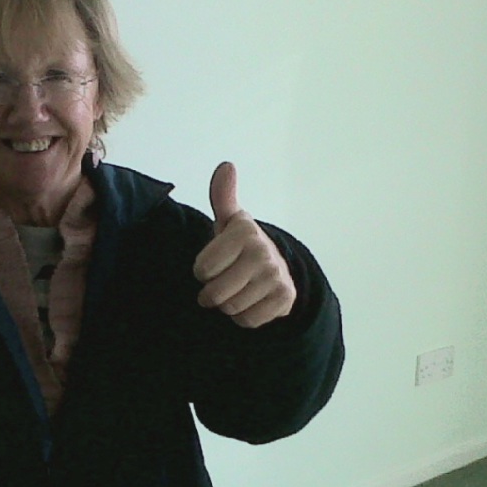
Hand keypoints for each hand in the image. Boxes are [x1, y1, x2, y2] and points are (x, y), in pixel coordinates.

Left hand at [192, 162, 295, 327]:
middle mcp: (263, 252)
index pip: (202, 269)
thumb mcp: (229, 220)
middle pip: (215, 293)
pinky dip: (243, 316)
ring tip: (235, 290)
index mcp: (244, 232)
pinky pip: (247, 320)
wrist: (276, 267)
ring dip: (227, 305)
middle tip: (218, 283)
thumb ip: (222, 196)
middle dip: (211, 293)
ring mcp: (276, 276)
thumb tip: (226, 165)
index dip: (202, 271)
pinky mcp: (285, 299)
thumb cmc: (241, 245)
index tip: (212, 263)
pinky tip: (249, 301)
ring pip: (231, 308)